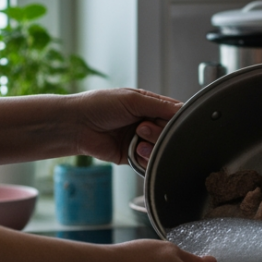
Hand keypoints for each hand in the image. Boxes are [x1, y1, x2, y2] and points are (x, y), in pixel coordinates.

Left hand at [63, 88, 180, 165]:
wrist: (77, 125)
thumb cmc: (100, 105)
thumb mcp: (133, 99)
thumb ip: (160, 105)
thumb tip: (184, 109)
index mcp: (149, 106)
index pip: (174, 114)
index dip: (178, 120)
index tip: (176, 123)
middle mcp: (147, 123)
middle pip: (170, 134)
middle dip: (160, 132)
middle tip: (143, 127)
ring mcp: (140, 141)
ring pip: (162, 149)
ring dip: (153, 146)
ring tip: (137, 138)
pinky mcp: (133, 157)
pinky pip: (149, 162)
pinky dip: (146, 158)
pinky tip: (136, 150)